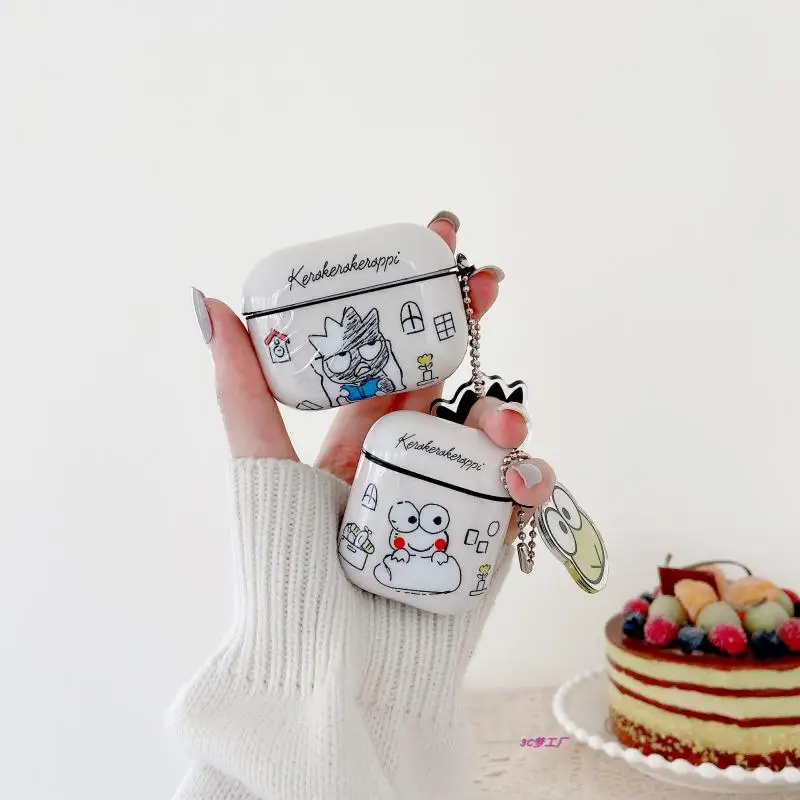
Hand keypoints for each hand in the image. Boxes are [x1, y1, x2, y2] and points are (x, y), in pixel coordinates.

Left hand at [192, 212, 555, 541]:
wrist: (329, 672)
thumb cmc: (284, 570)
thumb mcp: (259, 467)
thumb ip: (241, 389)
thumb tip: (206, 300)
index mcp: (355, 443)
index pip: (391, 361)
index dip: (412, 306)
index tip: (433, 244)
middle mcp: (404, 463)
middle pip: (448, 383)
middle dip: (468, 329)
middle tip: (488, 281)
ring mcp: (448, 498)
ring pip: (489, 437)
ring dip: (501, 414)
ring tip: (498, 420)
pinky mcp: (485, 542)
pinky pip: (518, 498)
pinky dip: (528, 480)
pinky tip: (521, 475)